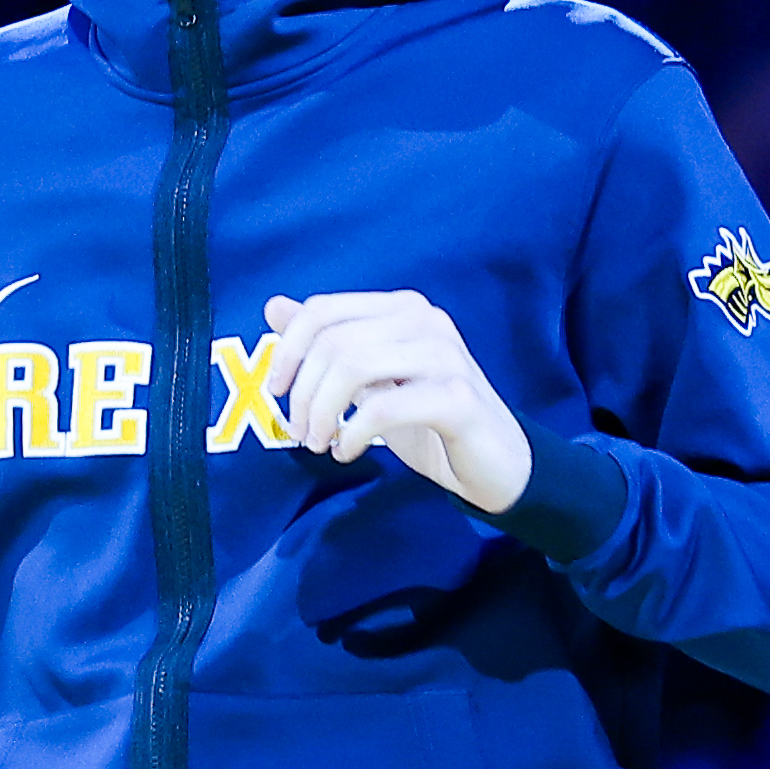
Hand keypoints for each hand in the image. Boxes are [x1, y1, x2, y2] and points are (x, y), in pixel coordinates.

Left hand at [263, 292, 530, 515]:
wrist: (496, 463)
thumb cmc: (429, 417)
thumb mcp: (371, 379)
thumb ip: (328, 341)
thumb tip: (273, 306)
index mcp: (402, 308)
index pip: (323, 310)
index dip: (287, 350)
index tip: (275, 390)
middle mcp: (426, 320)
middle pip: (332, 342)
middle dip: (303, 392)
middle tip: (300, 431)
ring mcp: (445, 356)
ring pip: (352, 368)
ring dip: (322, 413)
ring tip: (320, 442)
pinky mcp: (457, 399)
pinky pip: (383, 408)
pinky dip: (351, 434)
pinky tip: (347, 450)